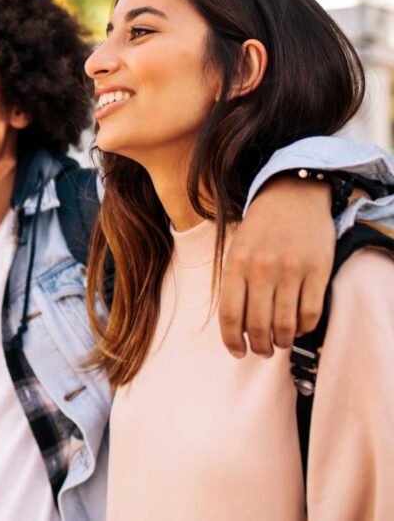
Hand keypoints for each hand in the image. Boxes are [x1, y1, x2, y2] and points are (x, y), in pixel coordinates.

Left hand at [220, 176, 332, 357]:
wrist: (292, 197)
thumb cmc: (260, 230)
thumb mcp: (236, 251)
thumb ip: (235, 285)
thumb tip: (236, 328)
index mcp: (236, 264)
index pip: (231, 315)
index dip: (232, 340)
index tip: (237, 352)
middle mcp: (262, 268)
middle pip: (258, 325)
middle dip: (259, 346)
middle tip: (261, 351)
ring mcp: (292, 270)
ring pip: (285, 324)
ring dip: (281, 342)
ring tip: (279, 343)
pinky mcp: (318, 271)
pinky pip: (311, 313)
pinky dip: (303, 328)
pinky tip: (297, 327)